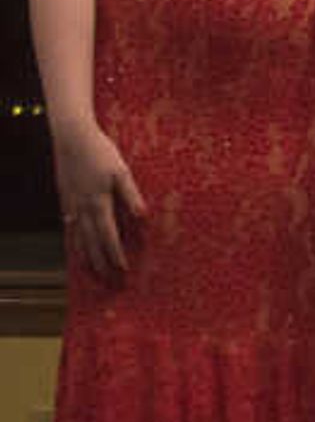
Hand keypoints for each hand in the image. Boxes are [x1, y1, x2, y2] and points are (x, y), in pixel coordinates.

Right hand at [50, 115, 146, 283]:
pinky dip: (74, 244)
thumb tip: (143, 218)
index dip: (115, 255)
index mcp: (98, 202)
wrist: (72, 138)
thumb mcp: (122, 172)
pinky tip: (77, 252)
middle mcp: (82, 209)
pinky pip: (69, 229)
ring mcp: (70, 206)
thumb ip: (131, 196)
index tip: (123, 271)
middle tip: (111, 283)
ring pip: (77, 239)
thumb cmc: (101, 153)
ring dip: (86, 259)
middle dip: (102, 264)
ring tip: (92, 276)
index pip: (108, 236)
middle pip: (91, 243)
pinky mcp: (65, 201)